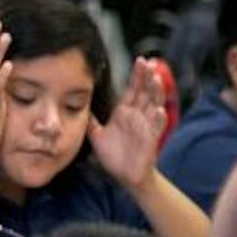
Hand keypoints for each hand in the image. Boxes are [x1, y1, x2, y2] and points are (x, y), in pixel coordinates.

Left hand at [89, 57, 168, 189]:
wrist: (124, 176)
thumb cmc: (114, 156)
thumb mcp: (97, 136)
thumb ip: (90, 120)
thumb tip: (78, 106)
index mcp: (125, 112)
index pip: (132, 89)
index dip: (136, 75)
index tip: (140, 61)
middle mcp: (137, 116)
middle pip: (145, 92)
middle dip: (147, 78)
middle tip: (148, 64)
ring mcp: (146, 126)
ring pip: (154, 104)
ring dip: (156, 92)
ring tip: (156, 80)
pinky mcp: (151, 139)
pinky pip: (156, 127)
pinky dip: (158, 119)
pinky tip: (159, 110)